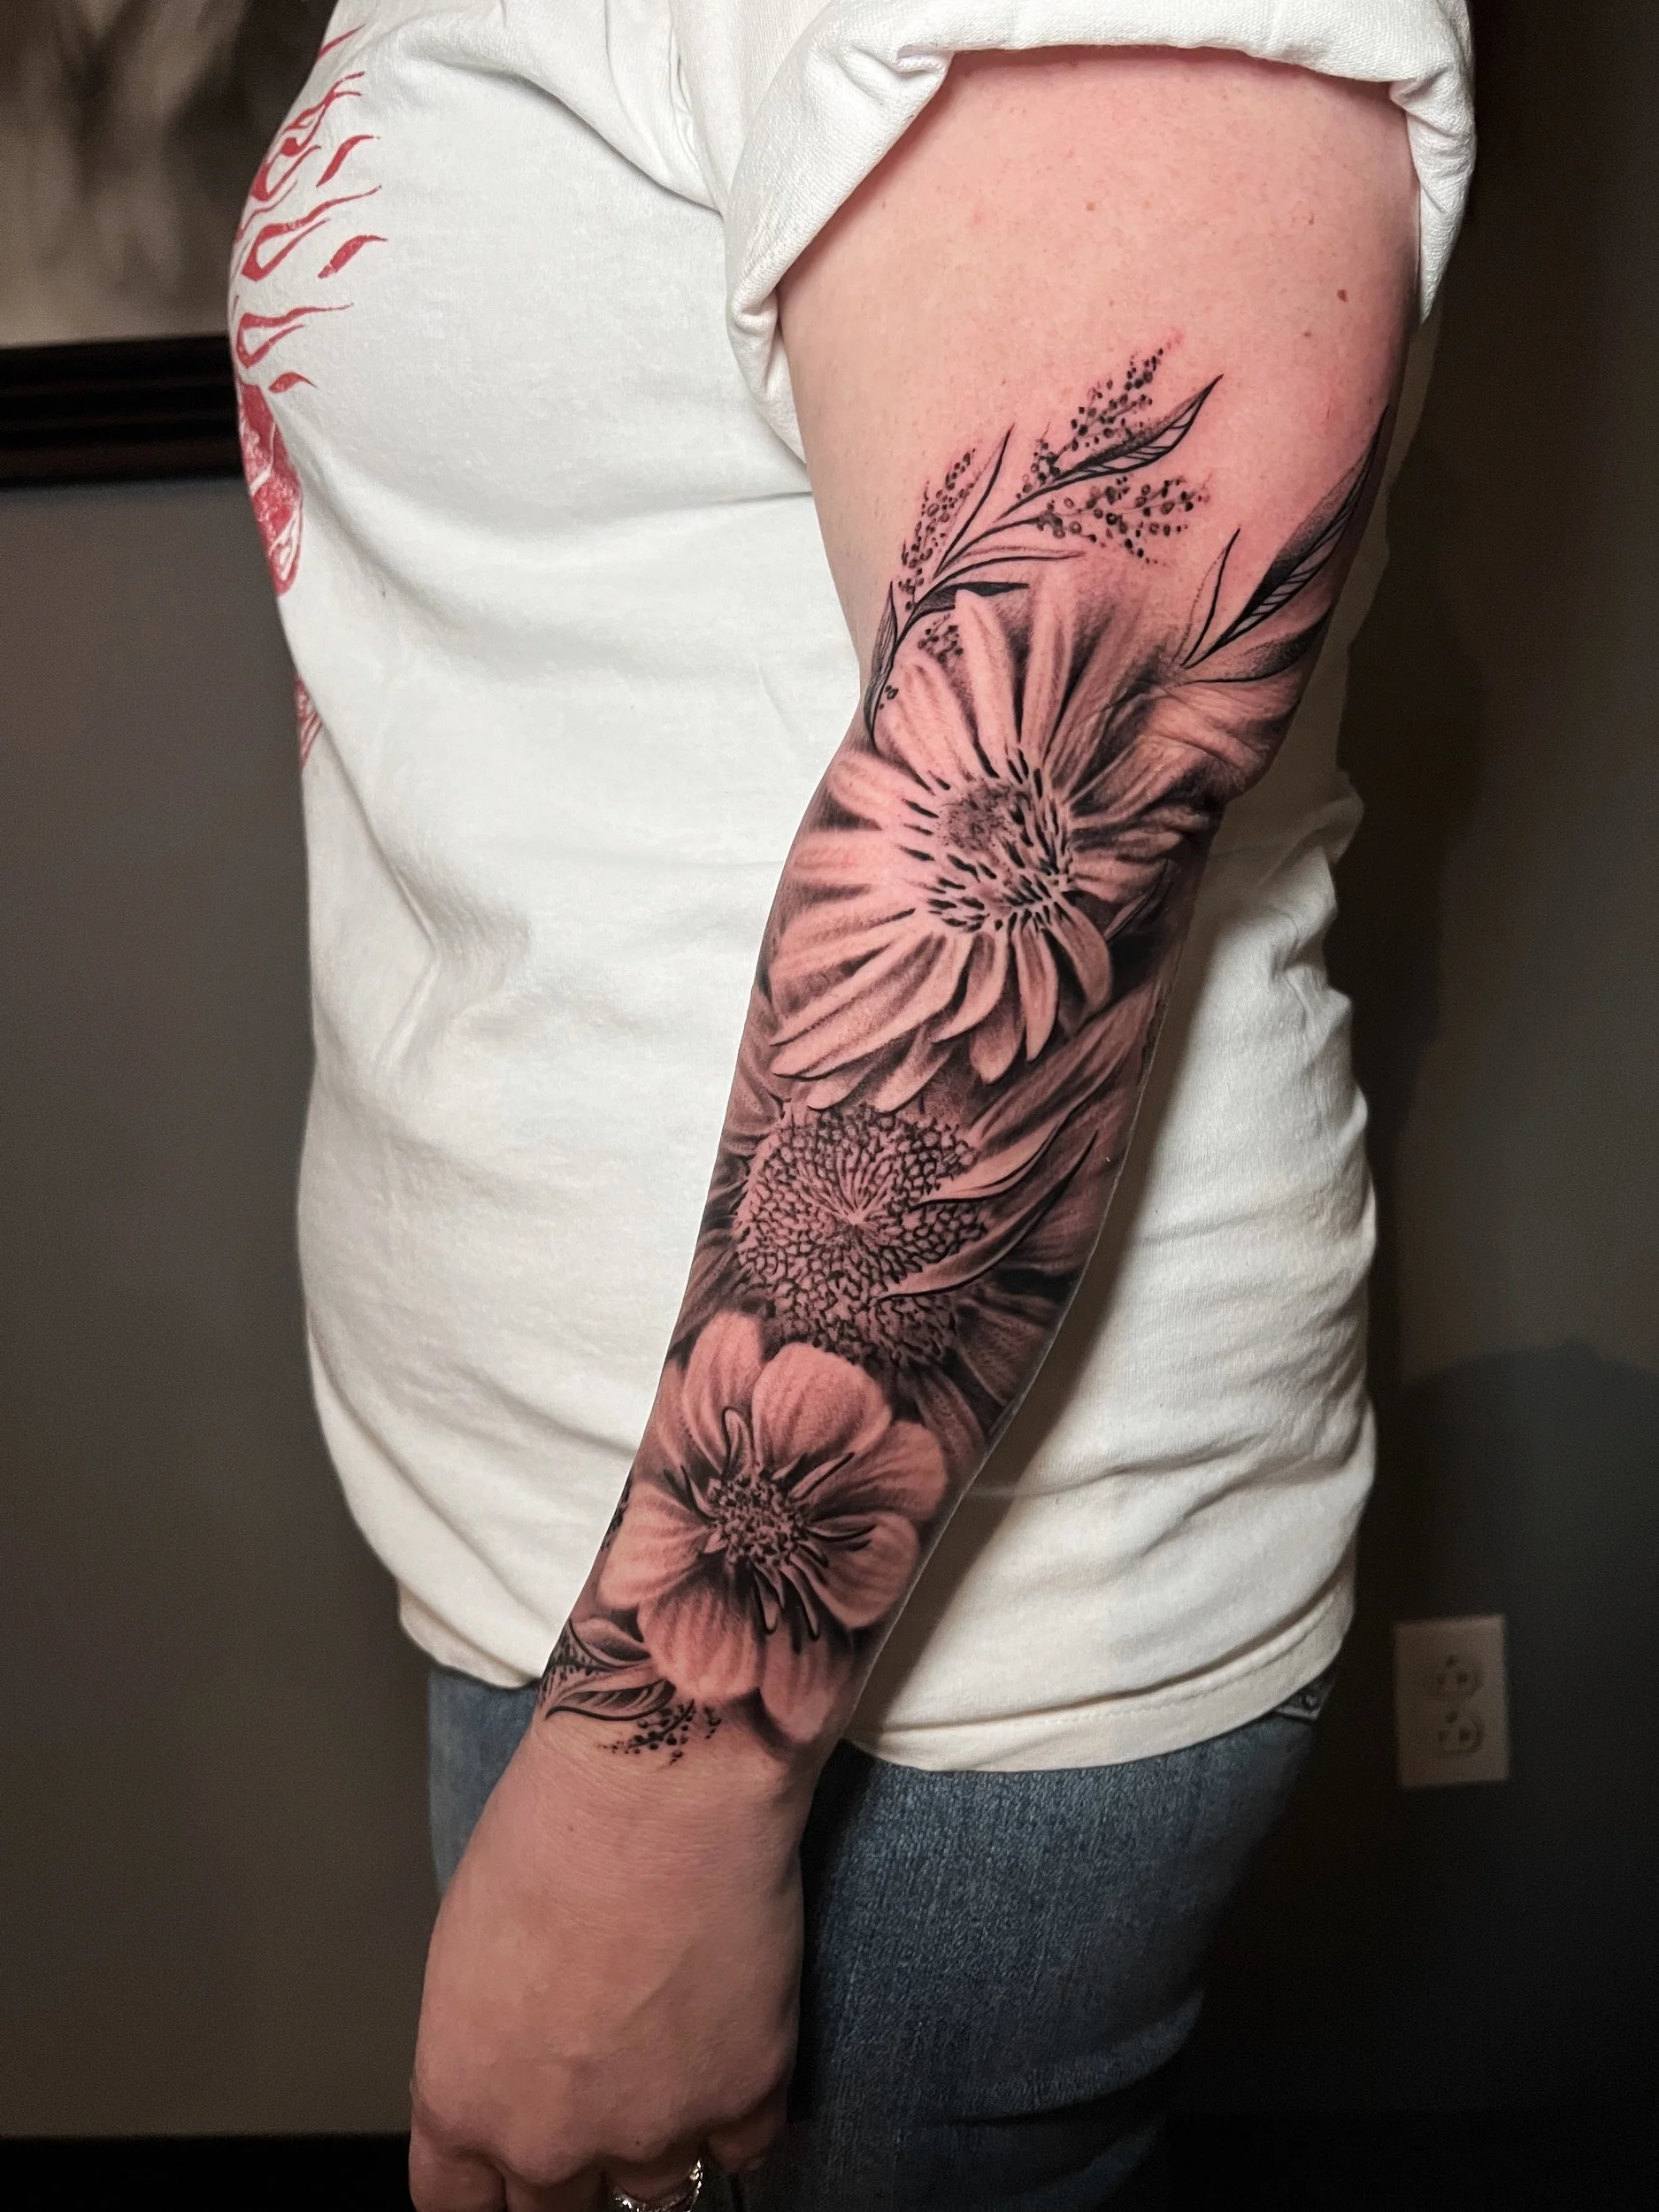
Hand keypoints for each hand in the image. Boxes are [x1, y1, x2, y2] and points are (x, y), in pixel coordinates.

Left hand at [409, 1714, 805, 2209]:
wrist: (659, 1783)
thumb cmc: (553, 1829)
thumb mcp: (469, 1945)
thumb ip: (488, 2038)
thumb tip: (516, 2064)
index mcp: (465, 2098)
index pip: (460, 2208)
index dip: (491, 2189)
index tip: (513, 2171)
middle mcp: (552, 2139)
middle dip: (574, 2164)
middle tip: (602, 2099)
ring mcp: (654, 2129)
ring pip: (657, 2191)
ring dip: (662, 2136)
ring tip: (674, 2054)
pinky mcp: (745, 2093)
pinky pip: (745, 2148)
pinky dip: (740, 2110)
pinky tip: (732, 2042)